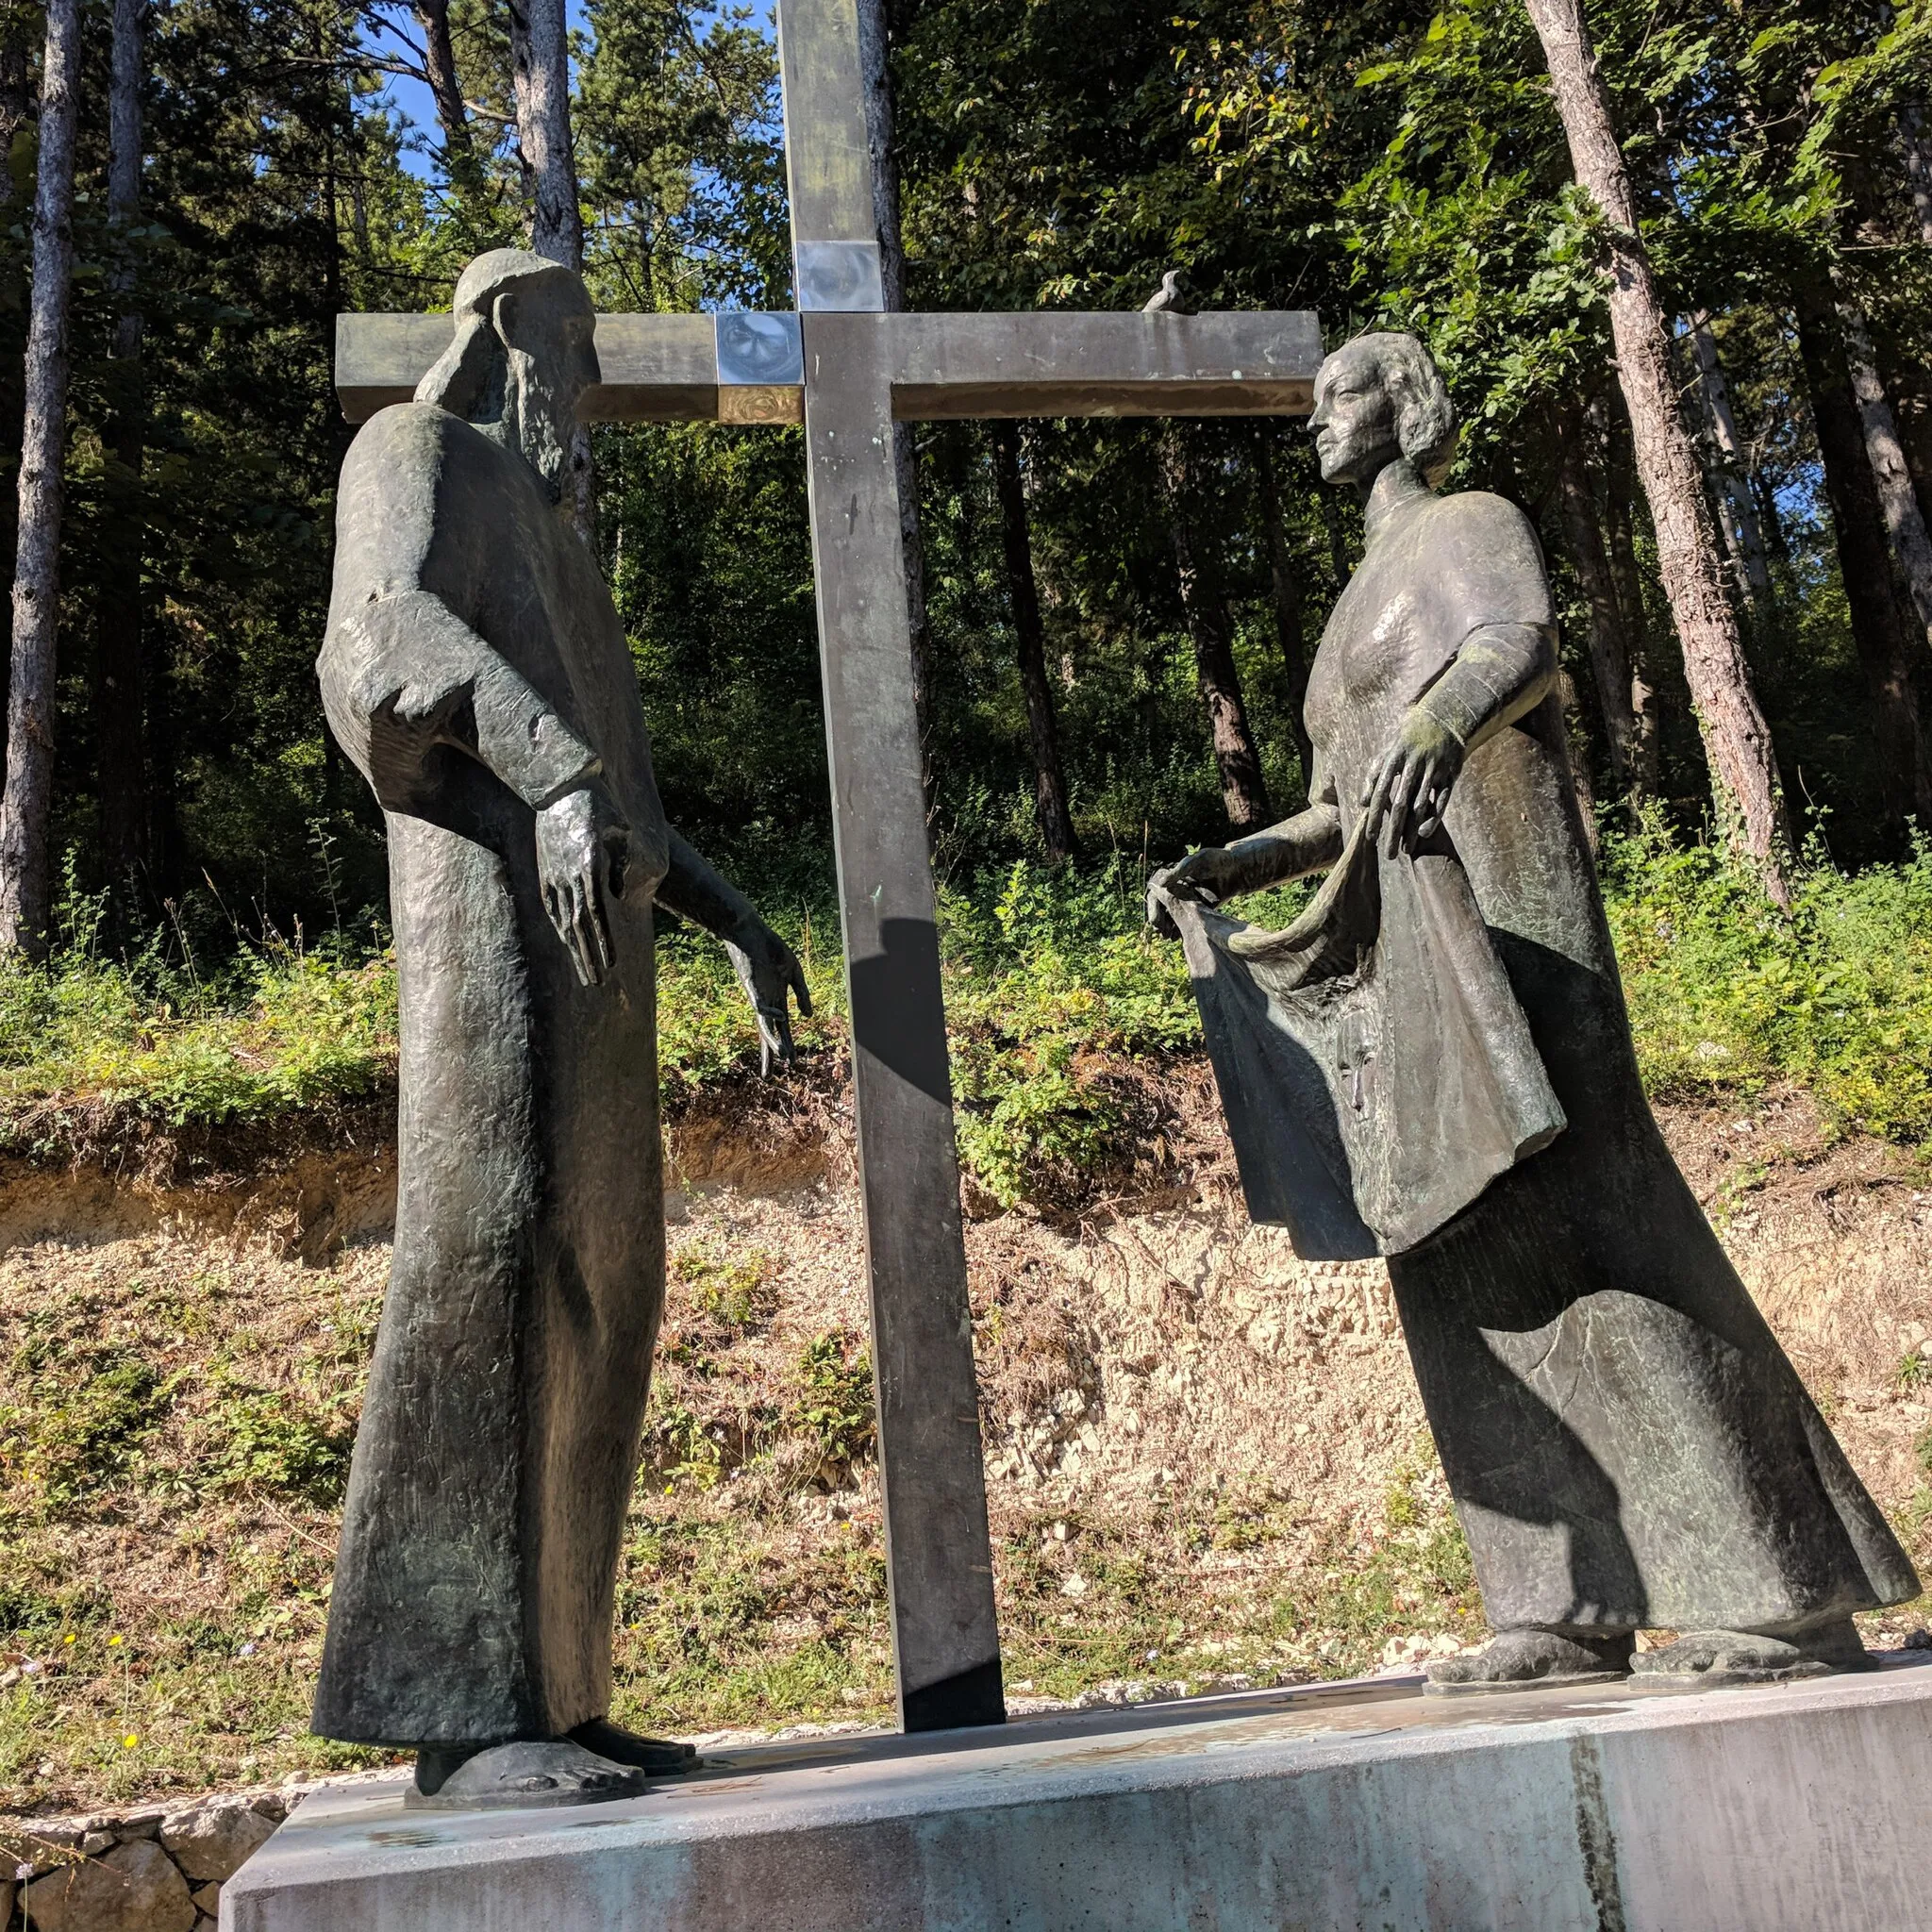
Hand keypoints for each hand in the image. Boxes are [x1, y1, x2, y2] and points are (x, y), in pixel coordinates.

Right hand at [535, 784, 632, 987]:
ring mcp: (552, 874)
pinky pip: (551, 907)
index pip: (596, 913)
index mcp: (588, 863)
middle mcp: (567, 873)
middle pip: (578, 925)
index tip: (613, 964)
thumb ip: (622, 861)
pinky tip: (568, 944)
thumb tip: (618, 894)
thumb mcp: (619, 826)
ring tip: (585, 974)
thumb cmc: (596, 803)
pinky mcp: (544, 872)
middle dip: (588, 957)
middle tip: (597, 983)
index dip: (604, 941)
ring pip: (563, 920)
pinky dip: (560, 928)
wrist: (557, 786)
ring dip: (575, 949)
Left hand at [725, 922, 812, 1073]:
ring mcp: (758, 995)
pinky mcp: (750, 986)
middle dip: (769, 1054)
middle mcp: (766, 1002)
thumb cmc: (771, 949)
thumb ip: (803, 995)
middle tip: (768, 1077)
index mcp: (778, 999)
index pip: (782, 1028)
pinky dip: (770, 1011)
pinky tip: (781, 1016)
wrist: (749, 931)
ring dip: (771, 1041)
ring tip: (780, 1056)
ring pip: (763, 1024)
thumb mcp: (794, 973)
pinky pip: (761, 1004)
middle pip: (768, 1033)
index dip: (786, 1046)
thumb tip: (808, 1017)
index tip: (791, 1064)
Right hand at [1145, 847, 1231, 936]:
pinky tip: (1179, 937)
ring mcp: (1189, 899)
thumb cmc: (1215, 859)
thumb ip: (1178, 872)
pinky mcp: (1200, 907)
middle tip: (1162, 933)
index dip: (1153, 908)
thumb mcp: (1196, 863)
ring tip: (1169, 937)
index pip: (1155, 894)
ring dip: (1168, 926)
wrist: (1236, 869)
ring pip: (1172, 915)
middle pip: (1161, 907)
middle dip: (1159, 921)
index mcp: (1173, 878)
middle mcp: (1178, 889)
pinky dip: (1181, 928)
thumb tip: (1160, 884)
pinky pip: (1187, 919)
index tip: (1156, 922)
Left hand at [1360, 706, 1462, 856]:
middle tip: (1388, 855)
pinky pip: (1442, 800)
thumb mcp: (1386, 754)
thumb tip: (1362, 803)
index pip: (1380, 793)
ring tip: (1405, 850)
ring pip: (1421, 806)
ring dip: (1413, 830)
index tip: (1370, 838)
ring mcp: (1433, 769)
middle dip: (1393, 832)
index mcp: (1393, 759)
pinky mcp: (1450, 773)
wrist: (1441, 720)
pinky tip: (1424, 834)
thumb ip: (1372, 777)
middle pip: (1401, 805)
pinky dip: (1435, 818)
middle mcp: (1413, 765)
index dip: (1375, 816)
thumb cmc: (1406, 743)